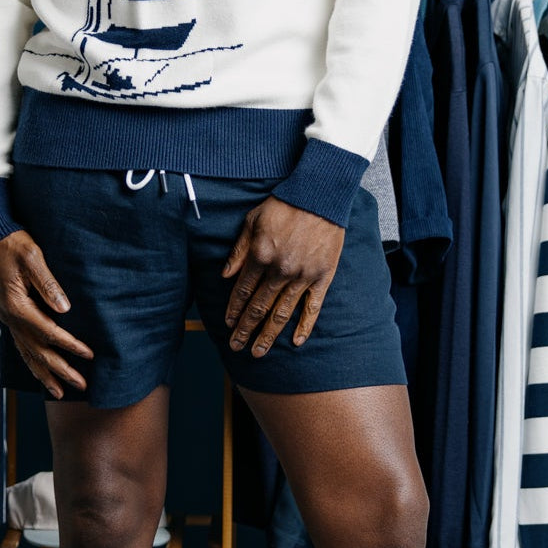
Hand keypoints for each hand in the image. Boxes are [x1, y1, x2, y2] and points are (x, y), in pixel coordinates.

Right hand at [0, 228, 93, 399]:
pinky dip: (31, 363)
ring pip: (27, 354)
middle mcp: (10, 318)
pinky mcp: (9, 316)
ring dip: (45, 374)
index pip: (48, 332)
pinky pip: (20, 346)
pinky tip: (40, 373)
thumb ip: (48, 283)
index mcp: (17, 305)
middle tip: (81, 385)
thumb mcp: (33, 257)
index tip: (88, 354)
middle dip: (60, 370)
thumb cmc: (13, 244)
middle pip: (38, 351)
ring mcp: (8, 319)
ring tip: (60, 392)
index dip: (69, 345)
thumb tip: (65, 308)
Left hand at [222, 196, 344, 355]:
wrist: (320, 195)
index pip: (242, 291)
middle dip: (245, 329)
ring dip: (268, 334)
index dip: (233, 309)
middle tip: (237, 346)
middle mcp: (280, 270)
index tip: (228, 324)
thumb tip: (225, 275)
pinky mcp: (322, 277)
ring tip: (258, 351)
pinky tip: (295, 342)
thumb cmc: (284, 205)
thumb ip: (239, 251)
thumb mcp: (253, 221)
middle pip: (258, 307)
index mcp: (261, 256)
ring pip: (281, 313)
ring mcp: (302, 276)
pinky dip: (304, 326)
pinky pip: (312, 307)